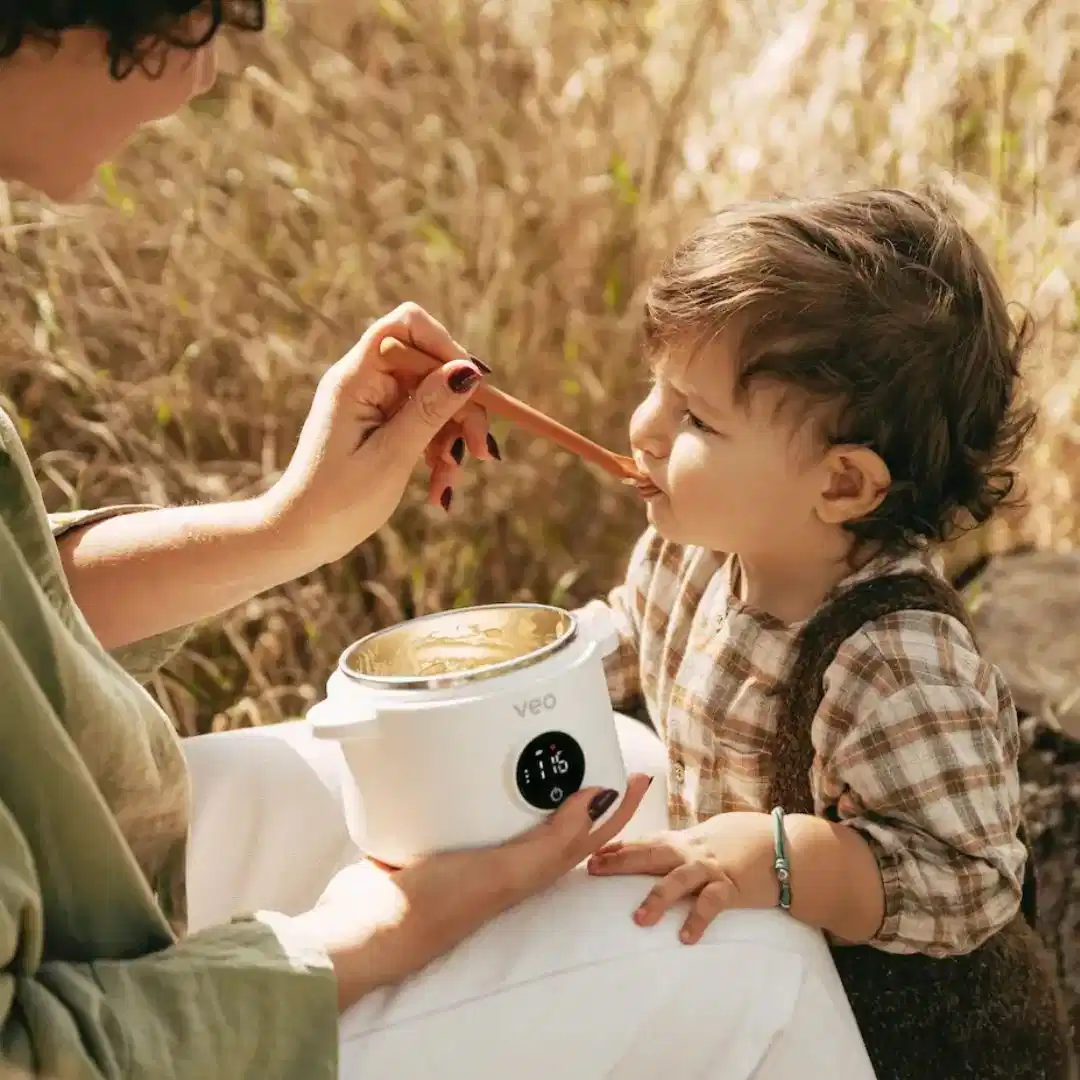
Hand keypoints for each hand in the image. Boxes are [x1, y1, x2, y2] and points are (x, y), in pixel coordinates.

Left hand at [263, 302, 494, 567]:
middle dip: (463, 409)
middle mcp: (364, 381)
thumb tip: (468, 370)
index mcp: (356, 379)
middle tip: (481, 453)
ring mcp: (373, 403)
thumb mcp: (391, 456)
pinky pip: (425, 424)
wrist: (299, 537)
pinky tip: (439, 488)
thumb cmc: (336, 502)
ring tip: (448, 483)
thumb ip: (429, 410)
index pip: (408, 326)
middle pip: (432, 367)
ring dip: (453, 440)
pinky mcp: (381, 425)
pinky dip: (438, 453)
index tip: (474, 388)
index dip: (446, 347)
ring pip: (436, 399)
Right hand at [296, 774, 652, 1010]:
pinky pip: (476, 801)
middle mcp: (514, 857)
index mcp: (536, 869)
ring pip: (521, 808)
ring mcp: (480, 846)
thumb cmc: (441, 904)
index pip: (595, 835)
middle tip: (593, 741)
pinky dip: (485, 780)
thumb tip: (598, 797)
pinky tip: (478, 756)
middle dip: (584, 784)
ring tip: (544, 740)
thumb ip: (554, 840)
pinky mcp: (447, 833)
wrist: (375, 922)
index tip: (643, 774)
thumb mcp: (507, 872)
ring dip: (536, 778)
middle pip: (563, 817)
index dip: (623, 807)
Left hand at [586, 811, 778, 943]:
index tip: (592, 850)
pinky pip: (712, 904)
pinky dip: (698, 920)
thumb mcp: (709, 838)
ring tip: (639, 920)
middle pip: (650, 855)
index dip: (618, 845)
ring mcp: (711, 868)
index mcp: (685, 841)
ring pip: (678, 880)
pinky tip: (686, 938)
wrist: (785, 845)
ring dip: (657, 898)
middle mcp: (692, 852)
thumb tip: (658, 850)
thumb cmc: (746, 841)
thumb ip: (683, 845)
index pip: (645, 841)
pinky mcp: (731, 886)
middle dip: (620, 862)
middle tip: (593, 869)